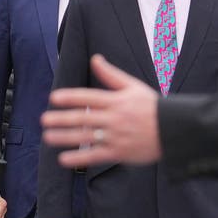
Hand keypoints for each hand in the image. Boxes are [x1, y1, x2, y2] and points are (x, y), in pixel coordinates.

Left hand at [41, 55, 161, 166]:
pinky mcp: (120, 152)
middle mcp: (114, 118)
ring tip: (48, 137)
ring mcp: (117, 136)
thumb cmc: (153, 106)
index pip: (89, 97)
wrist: (173, 129)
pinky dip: (79, 158)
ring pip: (86, 137)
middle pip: (83, 118)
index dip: (70, 97)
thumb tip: (95, 58)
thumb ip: (111, 74)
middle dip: (61, 119)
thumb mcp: (133, 86)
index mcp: (117, 101)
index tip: (54, 98)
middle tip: (44, 119)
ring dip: (65, 137)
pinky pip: (96, 156)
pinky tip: (63, 159)